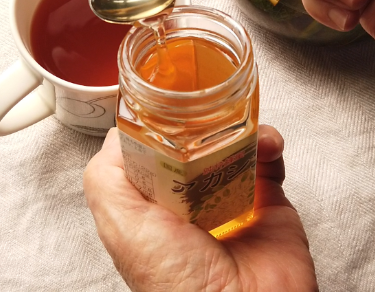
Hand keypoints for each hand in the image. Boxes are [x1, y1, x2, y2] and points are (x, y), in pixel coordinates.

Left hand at [83, 125, 316, 291]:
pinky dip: (268, 143)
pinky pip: (268, 159)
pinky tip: (264, 142)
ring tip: (239, 125)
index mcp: (149, 207)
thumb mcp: (120, 224)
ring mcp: (229, 200)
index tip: (166, 101)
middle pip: (193, 142)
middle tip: (205, 109)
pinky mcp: (268, 203)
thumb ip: (106, 177)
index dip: (158, 124)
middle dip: (200, 121)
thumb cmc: (178, 284)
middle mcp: (188, 203)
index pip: (149, 150)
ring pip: (232, 143)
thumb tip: (118, 134)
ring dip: (238, 126)